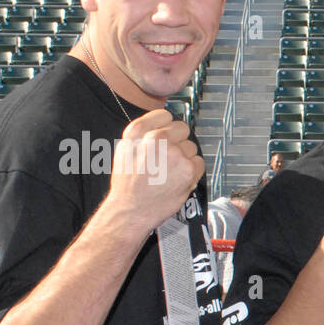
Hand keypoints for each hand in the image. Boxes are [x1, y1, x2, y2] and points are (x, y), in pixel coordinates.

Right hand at [105, 109, 203, 232]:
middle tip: (170, 155)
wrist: (131, 209)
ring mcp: (175, 154)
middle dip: (178, 140)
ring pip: (191, 146)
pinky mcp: (188, 169)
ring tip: (172, 170)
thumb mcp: (124, 151)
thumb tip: (160, 126)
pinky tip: (180, 178)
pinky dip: (193, 170)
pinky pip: (199, 162)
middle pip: (182, 129)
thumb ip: (141, 135)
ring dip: (186, 156)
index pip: (164, 114)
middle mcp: (157, 140)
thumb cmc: (127, 185)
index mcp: (139, 133)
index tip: (167, 132)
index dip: (167, 124)